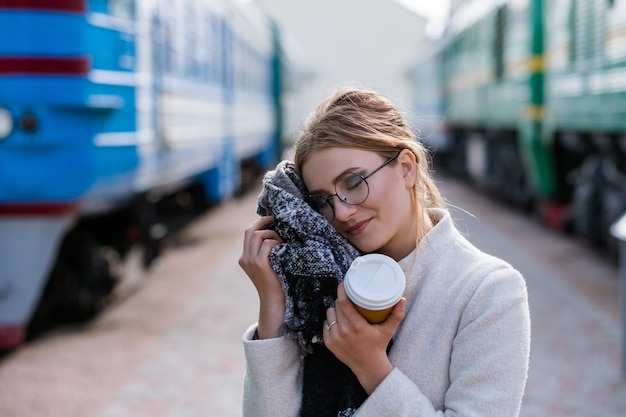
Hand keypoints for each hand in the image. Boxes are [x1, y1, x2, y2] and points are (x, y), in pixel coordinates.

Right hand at [239, 216, 284, 338]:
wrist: (273, 300)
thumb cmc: (274, 281)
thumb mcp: (266, 264)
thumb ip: (264, 251)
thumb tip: (274, 232)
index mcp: (244, 258)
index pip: (248, 233)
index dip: (258, 223)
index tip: (270, 219)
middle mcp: (244, 258)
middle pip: (250, 231)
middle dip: (263, 222)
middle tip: (275, 220)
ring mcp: (251, 261)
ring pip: (258, 235)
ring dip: (272, 234)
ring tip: (281, 241)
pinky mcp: (260, 264)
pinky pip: (268, 245)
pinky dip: (276, 243)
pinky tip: (282, 248)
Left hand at [323, 283, 405, 393]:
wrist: (368, 366)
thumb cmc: (379, 345)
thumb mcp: (389, 330)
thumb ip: (397, 315)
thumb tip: (402, 299)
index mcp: (357, 326)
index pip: (343, 302)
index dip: (341, 290)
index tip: (343, 284)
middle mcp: (344, 331)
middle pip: (337, 306)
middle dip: (341, 299)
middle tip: (348, 297)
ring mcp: (335, 338)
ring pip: (329, 313)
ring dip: (335, 309)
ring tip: (343, 309)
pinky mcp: (329, 343)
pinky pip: (325, 324)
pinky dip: (330, 321)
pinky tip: (337, 320)